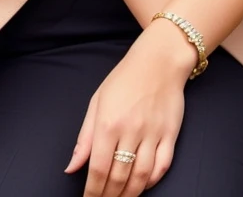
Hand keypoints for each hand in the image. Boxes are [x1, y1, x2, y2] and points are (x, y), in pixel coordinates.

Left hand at [64, 21, 197, 196]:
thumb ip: (85, 138)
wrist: (159, 59)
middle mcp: (131, 130)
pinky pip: (162, 167)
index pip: (98, 170)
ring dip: (130, 194)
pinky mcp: (171, 133)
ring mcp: (153, 132)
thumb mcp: (97, 101)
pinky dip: (151, 182)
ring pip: (141, 177)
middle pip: (119, 177)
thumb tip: (72, 168)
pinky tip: (142, 184)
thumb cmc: (125, 78)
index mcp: (108, 122)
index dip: (92, 192)